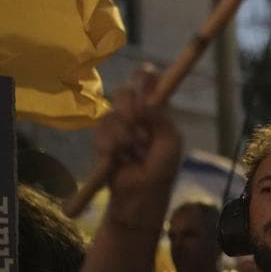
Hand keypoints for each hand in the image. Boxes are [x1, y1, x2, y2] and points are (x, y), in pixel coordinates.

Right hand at [93, 69, 180, 208]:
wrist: (138, 194)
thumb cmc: (161, 169)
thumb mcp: (170, 143)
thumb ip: (160, 120)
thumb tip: (146, 101)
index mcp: (157, 110)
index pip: (149, 82)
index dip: (144, 77)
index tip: (142, 79)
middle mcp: (136, 113)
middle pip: (124, 93)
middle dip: (130, 112)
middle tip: (140, 133)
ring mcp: (117, 124)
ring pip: (111, 114)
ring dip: (123, 136)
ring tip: (133, 153)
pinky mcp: (102, 138)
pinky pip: (100, 132)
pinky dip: (110, 146)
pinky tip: (118, 158)